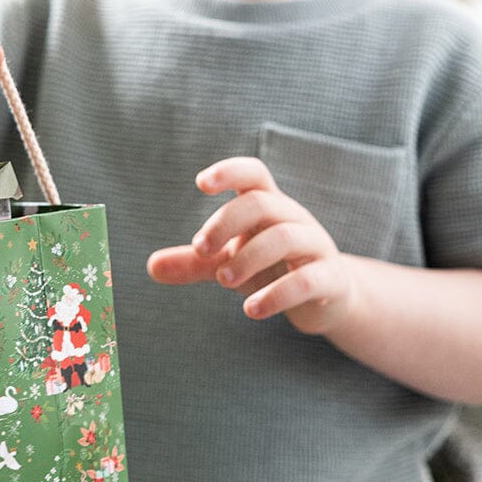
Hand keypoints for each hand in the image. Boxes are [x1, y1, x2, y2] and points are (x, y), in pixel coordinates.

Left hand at [147, 157, 357, 334]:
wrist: (330, 297)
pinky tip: (251, 310)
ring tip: (222, 280)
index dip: (229, 171)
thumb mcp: (231, 262)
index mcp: (269, 206)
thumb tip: (151, 266)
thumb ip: (195, 263)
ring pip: (284, 237)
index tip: (200, 183)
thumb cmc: (273, 269)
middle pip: (262, 203)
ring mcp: (315, 246)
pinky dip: (277, 294)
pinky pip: (307, 279)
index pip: (253, 174)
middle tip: (200, 249)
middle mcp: (293, 218)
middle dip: (226, 223)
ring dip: (248, 257)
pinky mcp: (330, 279)